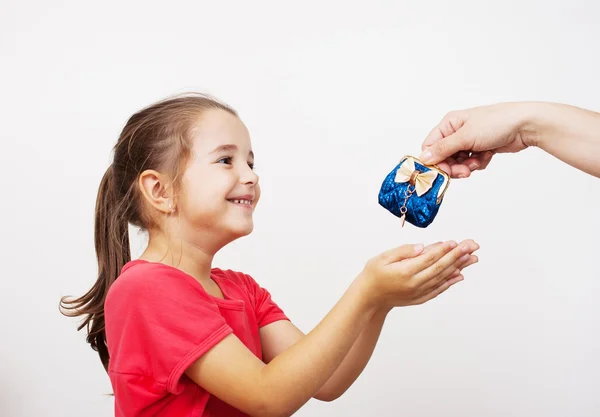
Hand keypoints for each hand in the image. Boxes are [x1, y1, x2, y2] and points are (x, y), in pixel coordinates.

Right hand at [360, 240, 478, 307]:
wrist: (369, 297)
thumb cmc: (373, 274)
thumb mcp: (382, 257)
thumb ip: (403, 251)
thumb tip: (422, 247)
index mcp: (404, 272)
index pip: (429, 258)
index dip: (443, 250)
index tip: (455, 241)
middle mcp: (414, 284)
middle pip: (440, 268)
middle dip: (458, 256)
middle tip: (472, 246)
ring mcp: (418, 292)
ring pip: (442, 278)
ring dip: (459, 267)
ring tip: (473, 257)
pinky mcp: (420, 298)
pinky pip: (438, 289)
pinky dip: (450, 282)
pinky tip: (461, 275)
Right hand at [419, 103, 533, 177]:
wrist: (525, 125)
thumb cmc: (496, 123)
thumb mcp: (465, 136)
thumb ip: (443, 149)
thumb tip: (423, 158)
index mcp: (449, 124)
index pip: (430, 146)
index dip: (434, 161)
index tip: (442, 172)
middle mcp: (456, 132)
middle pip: (444, 157)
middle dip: (453, 166)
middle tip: (464, 172)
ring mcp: (469, 141)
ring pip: (457, 162)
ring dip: (466, 166)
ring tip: (477, 162)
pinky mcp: (480, 149)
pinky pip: (470, 163)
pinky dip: (478, 163)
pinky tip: (487, 156)